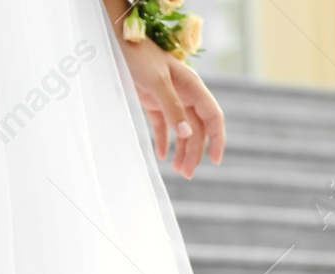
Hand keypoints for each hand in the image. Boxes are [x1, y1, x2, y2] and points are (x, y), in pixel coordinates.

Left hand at [105, 13, 223, 178]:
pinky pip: (164, 126)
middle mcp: (185, 94)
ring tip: (177, 170)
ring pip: (182, 130)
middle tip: (187, 174)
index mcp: (192, 87)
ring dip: (181, 150)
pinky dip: (164, 141)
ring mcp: (170, 98)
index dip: (217, 139)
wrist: (117, 39)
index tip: (215, 161)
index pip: (213, 117)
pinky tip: (162, 156)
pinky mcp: (154, 101)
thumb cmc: (138, 54)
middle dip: (194, 152)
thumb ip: (172, 107)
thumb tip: (187, 133)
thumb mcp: (156, 81)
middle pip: (197, 129)